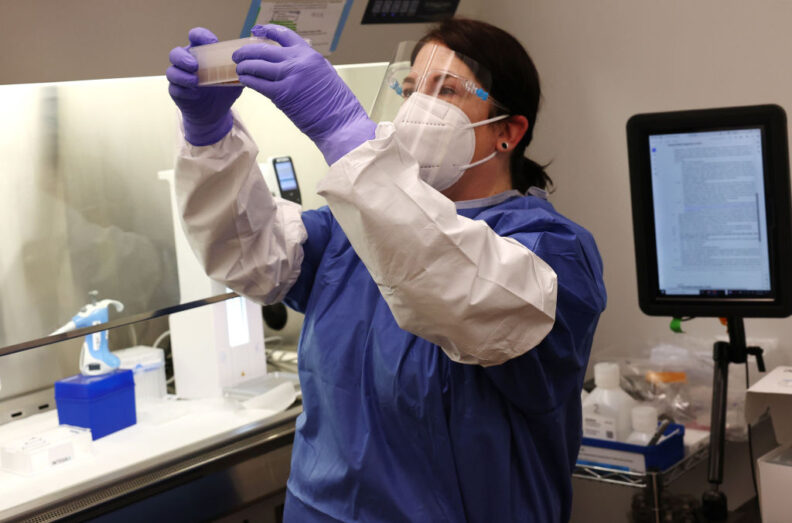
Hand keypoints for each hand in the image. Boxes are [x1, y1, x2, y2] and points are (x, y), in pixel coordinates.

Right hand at [167, 28, 242, 145]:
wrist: (215, 114)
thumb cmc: (224, 91)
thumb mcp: (234, 80)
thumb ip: (240, 71)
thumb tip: (250, 64)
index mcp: (201, 54)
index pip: (196, 38)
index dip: (200, 36)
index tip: (210, 42)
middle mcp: (187, 63)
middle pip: (176, 53)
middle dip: (183, 57)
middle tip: (195, 65)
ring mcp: (180, 78)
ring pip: (171, 71)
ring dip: (182, 75)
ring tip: (195, 81)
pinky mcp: (176, 92)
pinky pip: (174, 89)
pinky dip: (184, 90)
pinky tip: (195, 94)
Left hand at [233, 24, 375, 163]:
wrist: (340, 123)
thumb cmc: (336, 104)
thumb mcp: (325, 74)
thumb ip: (307, 65)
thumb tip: (291, 61)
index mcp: (310, 55)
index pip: (283, 35)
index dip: (266, 31)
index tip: (257, 31)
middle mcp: (298, 62)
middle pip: (264, 50)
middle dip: (247, 52)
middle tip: (239, 55)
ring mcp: (289, 77)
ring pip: (257, 66)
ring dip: (244, 67)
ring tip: (239, 69)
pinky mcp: (282, 95)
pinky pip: (258, 84)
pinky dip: (248, 81)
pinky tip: (245, 81)